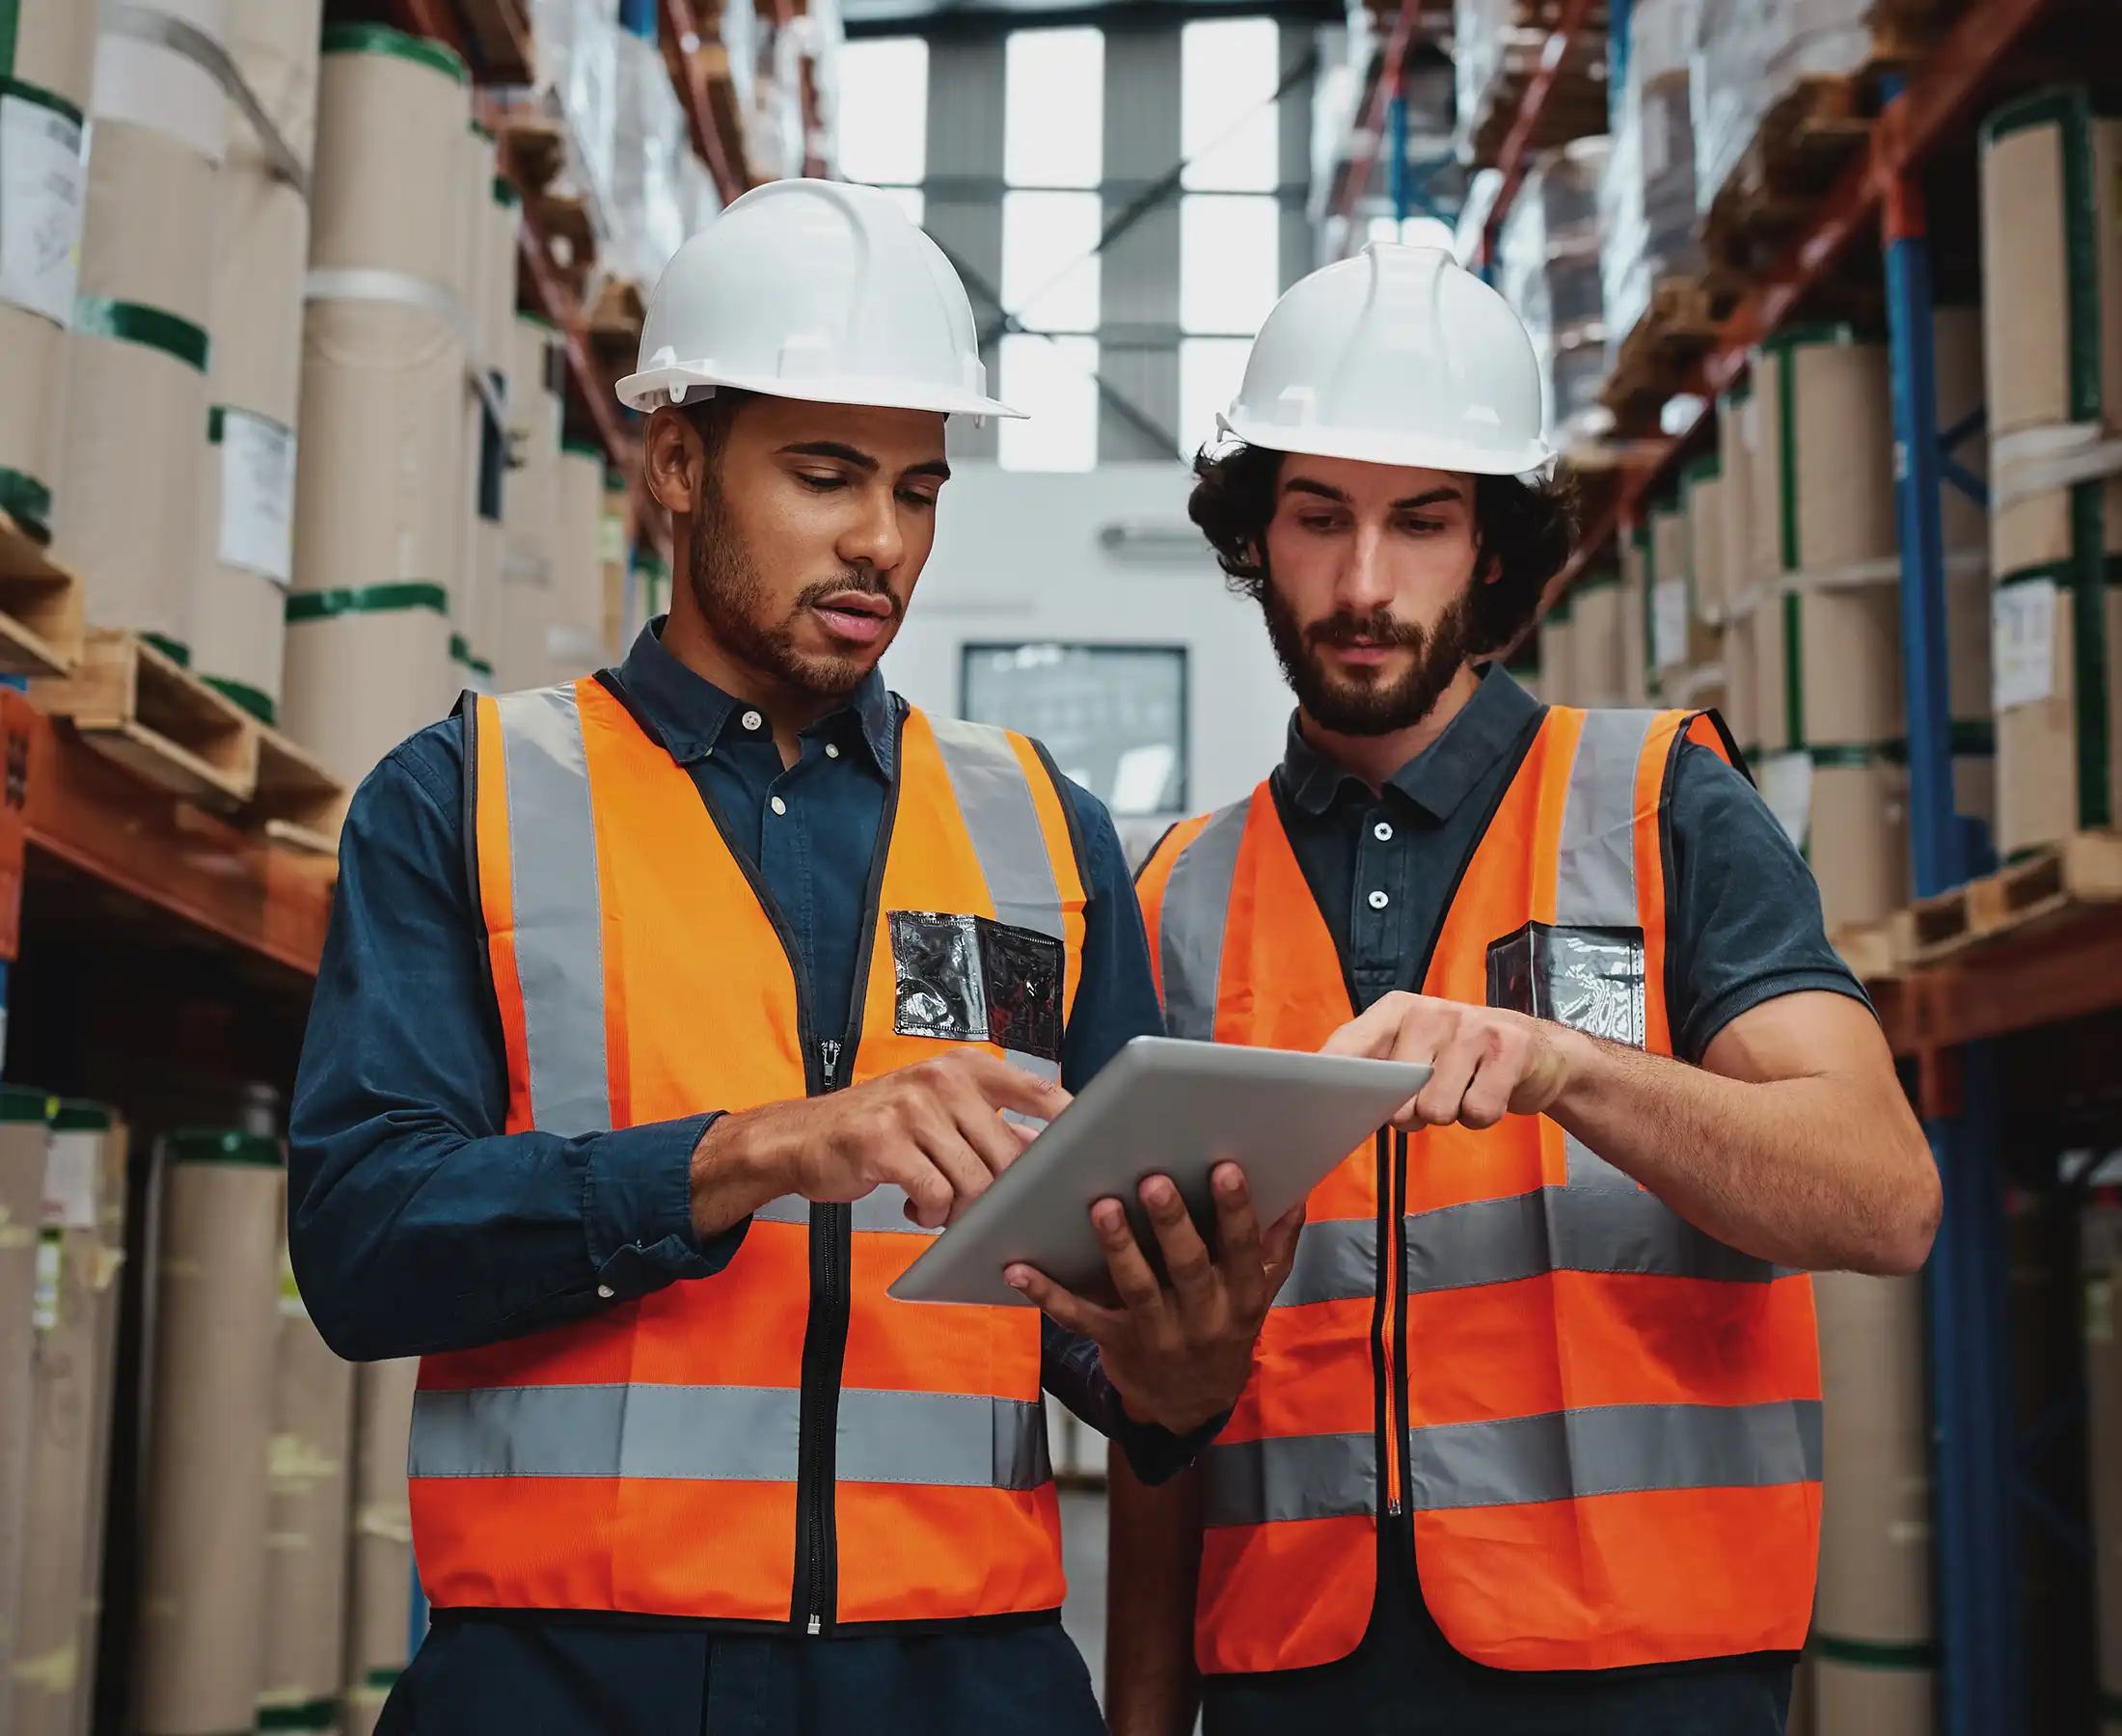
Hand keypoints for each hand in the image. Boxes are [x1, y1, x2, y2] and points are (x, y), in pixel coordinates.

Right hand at [689, 1051, 1067, 1237]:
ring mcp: (912, 1107)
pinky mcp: (883, 1141)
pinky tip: (914, 1204)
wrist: (803, 1137)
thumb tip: (1046, 1151)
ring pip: (973, 1181)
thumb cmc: (882, 1127)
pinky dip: (930, 1212)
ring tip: (940, 1204)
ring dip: (961, 1209)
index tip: (1086, 1155)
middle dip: (1003, 1193)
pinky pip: (934, 1194)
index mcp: (965, 1067)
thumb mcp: (938, 1108)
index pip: (1038, 1091)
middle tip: (983, 1207)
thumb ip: (988, 1123)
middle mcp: (942, 1078)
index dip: (1070, 1124)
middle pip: (1009, 1153)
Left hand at [1005, 1164, 1303, 1434]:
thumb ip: (1275, 1245)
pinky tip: (1017, 1267)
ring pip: (1136, 1289)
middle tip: (1153, 1180)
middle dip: (1172, 1223)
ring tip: (1102, 1208)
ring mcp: (1158, 1334)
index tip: (1225, 1168)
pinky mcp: (1115, 1344)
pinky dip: (1046, 1293)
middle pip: (1188, 1267)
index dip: (1236, 1210)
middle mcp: (1203, 1318)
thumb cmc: (1225, 1327)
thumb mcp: (1260, 1293)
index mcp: (1242, 1296)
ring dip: (1118, 1248)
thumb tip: (1295, 1192)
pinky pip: (1079, 1318)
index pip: (1243, 1249)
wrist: (1191, 1405)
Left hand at [1322, 990, 1582, 1129]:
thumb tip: (1334, 1103)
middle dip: (1411, 1112)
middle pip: (1395, 1094)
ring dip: (1451, 1114)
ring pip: (1436, 1109)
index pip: (1350, 1045)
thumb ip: (1377, 1069)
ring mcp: (1472, 1027)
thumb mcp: (1416, 1052)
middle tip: (1434, 1094)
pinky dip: (1482, 1117)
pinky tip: (1489, 1093)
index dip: (1330, 1077)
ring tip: (1464, 1091)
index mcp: (1397, 1010)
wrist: (1542, 1052)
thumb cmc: (1464, 1058)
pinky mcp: (1509, 1050)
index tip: (1312, 1102)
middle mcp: (1431, 1011)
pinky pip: (1477, 1112)